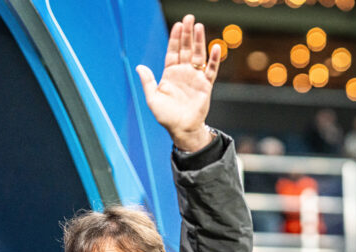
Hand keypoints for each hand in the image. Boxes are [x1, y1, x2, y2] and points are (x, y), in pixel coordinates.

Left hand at [136, 14, 220, 151]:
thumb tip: (139, 66)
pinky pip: (211, 70)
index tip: (178, 25)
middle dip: (187, 34)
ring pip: (198, 55)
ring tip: (199, 27)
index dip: (175, 38)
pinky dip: (214, 59)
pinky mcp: (205, 85)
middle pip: (185, 49)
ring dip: (199, 41)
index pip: (172, 52)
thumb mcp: (153, 99)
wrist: (182, 129)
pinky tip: (216, 47)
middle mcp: (183, 73)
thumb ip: (148, 82)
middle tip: (189, 18)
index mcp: (170, 74)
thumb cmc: (166, 116)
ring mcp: (195, 78)